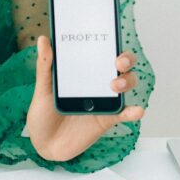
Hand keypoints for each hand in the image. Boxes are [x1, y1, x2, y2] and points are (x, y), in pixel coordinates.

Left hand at [26, 35, 144, 162]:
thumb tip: (44, 40)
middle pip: (120, 66)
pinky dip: (133, 111)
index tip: (109, 35)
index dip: (109, 41)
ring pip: (125, 86)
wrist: (44, 144)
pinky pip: (123, 114)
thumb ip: (45, 65)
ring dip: (127, 82)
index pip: (100, 51)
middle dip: (125, 60)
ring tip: (115, 86)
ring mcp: (103, 100)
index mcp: (82, 71)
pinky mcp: (106, 119)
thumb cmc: (43, 113)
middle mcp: (96, 83)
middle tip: (117, 62)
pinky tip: (136, 110)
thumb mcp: (42, 88)